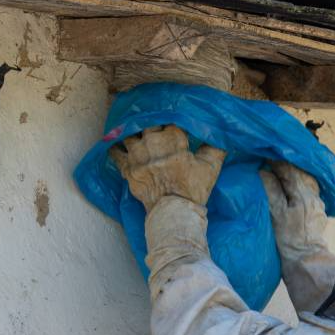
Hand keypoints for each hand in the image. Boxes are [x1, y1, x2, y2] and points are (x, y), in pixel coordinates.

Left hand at [110, 125, 225, 211]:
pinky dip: (117, 148)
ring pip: (131, 134)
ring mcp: (137, 155)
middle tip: (157, 131)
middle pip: (149, 123)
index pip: (171, 119)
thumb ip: (215, 147)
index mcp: (174, 138)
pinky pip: (116, 152)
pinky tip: (119, 145)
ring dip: (135, 134)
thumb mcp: (211, 167)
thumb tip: (218, 134)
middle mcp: (153, 142)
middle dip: (154, 126)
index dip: (173, 122)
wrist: (174, 214)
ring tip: (139, 135)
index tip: (174, 125)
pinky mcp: (127, 169)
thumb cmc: (193, 190)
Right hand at [260, 161, 324, 245]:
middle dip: (286, 166)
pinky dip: (299, 184)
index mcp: (303, 193)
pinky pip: (309, 190)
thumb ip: (272, 190)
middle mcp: (314, 195)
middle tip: (272, 161)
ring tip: (281, 172)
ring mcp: (318, 204)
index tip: (265, 156)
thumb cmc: (288, 239)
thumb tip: (264, 172)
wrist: (306, 261)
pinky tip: (292, 187)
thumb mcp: (276, 214)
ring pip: (306, 181)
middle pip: (301, 173)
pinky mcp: (317, 212)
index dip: (277, 162)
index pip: (290, 170)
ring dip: (294, 174)